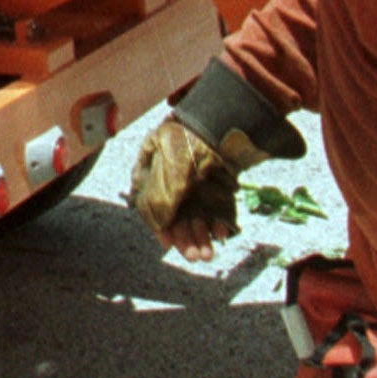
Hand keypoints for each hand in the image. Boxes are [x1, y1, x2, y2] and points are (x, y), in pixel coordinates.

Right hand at [128, 56, 305, 260]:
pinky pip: (218, 211)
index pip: (155, 210)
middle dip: (186, 239)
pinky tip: (221, 232)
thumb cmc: (184, 141)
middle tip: (195, 255)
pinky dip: (219, 224)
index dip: (162, 229)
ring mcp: (199, 185)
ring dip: (201, 238)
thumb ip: (156, 200)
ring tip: (208, 252)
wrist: (217, 122)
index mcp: (157, 176)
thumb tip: (160, 225)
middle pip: (179, 219)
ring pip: (199, 219)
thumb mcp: (162, 171)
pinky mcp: (219, 187)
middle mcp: (177, 183)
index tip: (168, 243)